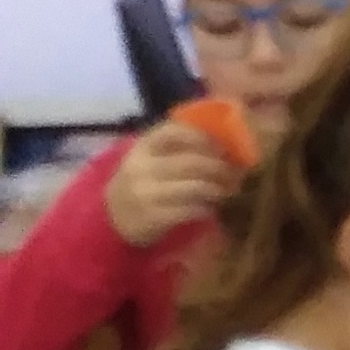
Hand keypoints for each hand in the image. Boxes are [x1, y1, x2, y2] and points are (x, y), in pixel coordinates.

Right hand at [105, 121, 238, 246]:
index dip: (203, 137)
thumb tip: (224, 137)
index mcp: (143, 147)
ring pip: (194, 187)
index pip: (174, 132)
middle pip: (191, 162)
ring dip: (217, 188)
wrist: (112, 218)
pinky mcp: (152, 217)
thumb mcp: (150, 158)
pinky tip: (211, 207)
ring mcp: (146, 193)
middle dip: (219, 167)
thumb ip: (178, 146)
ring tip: (228, 190)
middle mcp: (141, 167)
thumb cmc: (142, 182)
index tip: (223, 146)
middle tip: (236, 172)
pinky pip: (189, 210)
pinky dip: (206, 208)